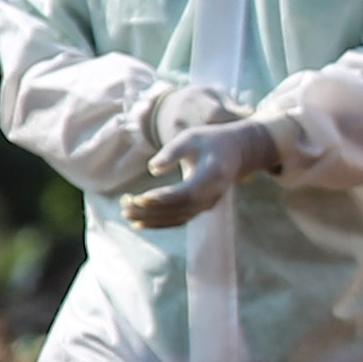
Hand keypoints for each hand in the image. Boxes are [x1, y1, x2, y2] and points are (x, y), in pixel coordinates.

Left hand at [120, 120, 278, 228]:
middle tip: (125, 206)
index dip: (164, 197)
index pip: (188, 192)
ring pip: (178, 217)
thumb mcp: (191, 137)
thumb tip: (153, 169)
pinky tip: (139, 224)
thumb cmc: (210, 140)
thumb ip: (172, 152)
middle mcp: (213, 194)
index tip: (141, 198)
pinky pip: (180, 219)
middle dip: (151, 210)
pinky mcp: (202, 207)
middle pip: (180, 208)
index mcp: (213, 174)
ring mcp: (209, 203)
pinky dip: (160, 223)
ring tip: (126, 214)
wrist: (237, 151)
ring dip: (152, 219)